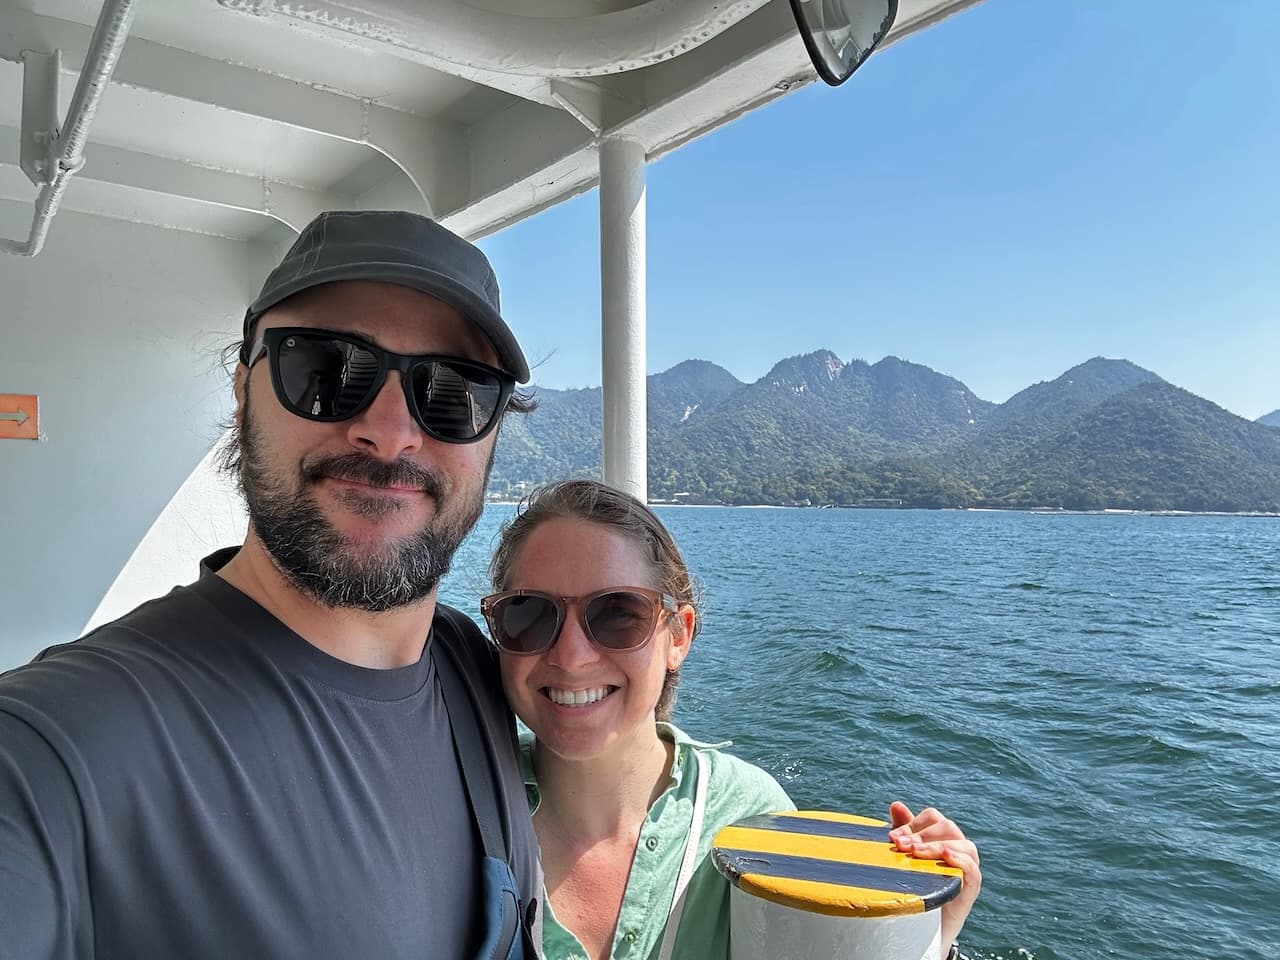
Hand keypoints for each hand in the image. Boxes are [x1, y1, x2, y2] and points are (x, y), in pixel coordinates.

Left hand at [888, 800, 980, 946]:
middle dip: (921, 835)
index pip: (933, 817)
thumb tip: (896, 804)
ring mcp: (967, 865)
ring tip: (916, 853)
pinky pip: (972, 868)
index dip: (913, 823)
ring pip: (962, 844)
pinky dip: (960, 860)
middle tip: (901, 846)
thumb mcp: (905, 856)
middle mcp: (957, 847)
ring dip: (936, 846)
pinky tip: (944, 857)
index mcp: (941, 837)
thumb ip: (904, 831)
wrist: (924, 924)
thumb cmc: (916, 885)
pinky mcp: (972, 885)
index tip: (893, 838)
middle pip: (947, 827)